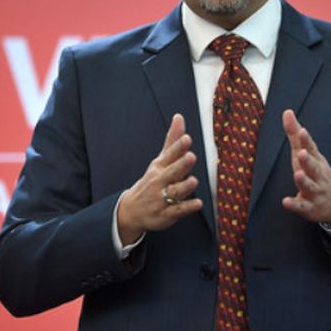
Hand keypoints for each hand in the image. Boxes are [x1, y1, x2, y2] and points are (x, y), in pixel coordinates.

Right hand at [117, 114, 202, 244]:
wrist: (132, 210)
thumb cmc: (152, 181)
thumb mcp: (160, 160)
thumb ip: (173, 140)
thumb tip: (179, 117)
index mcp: (160, 167)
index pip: (169, 155)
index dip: (178, 147)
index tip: (187, 139)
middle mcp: (160, 181)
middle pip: (172, 172)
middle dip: (181, 165)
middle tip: (191, 156)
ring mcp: (162, 198)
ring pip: (175, 192)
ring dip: (184, 187)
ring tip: (193, 181)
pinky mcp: (166, 214)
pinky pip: (178, 211)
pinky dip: (187, 207)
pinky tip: (198, 203)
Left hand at [280, 109, 330, 223]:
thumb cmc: (319, 173)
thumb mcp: (309, 153)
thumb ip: (295, 134)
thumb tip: (287, 112)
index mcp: (316, 160)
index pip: (311, 149)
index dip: (306, 140)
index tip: (302, 131)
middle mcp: (317, 175)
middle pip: (313, 167)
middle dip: (308, 160)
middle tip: (302, 153)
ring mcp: (315, 191)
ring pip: (309, 186)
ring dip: (303, 180)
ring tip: (297, 174)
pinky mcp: (309, 207)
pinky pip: (302, 207)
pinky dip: (294, 204)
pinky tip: (286, 201)